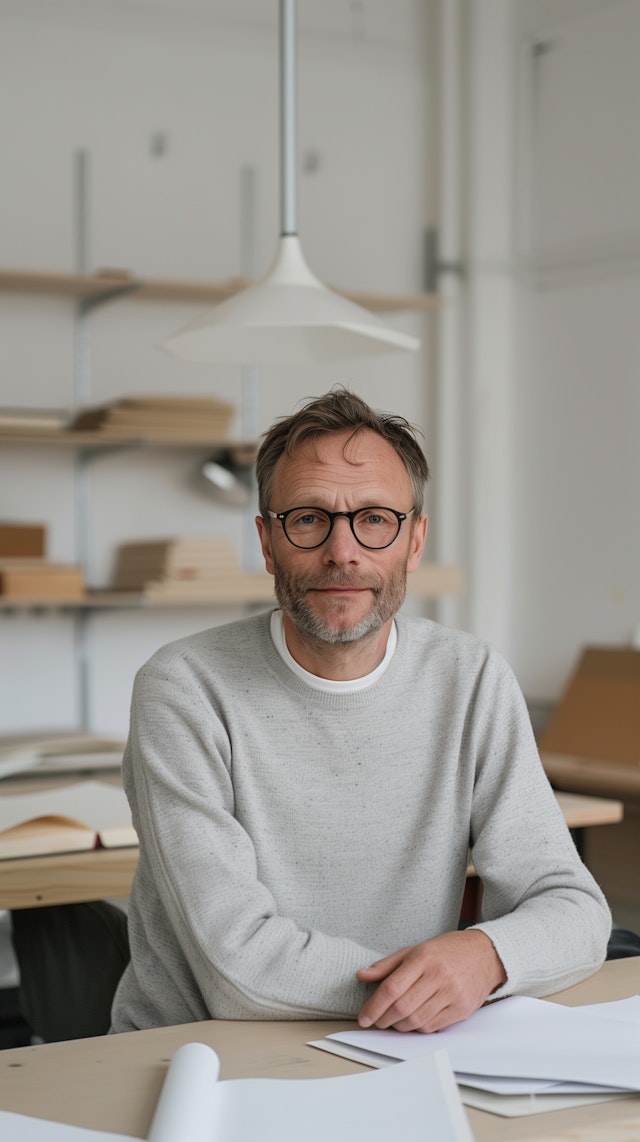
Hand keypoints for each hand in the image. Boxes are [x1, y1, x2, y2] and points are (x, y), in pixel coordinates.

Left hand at [356, 928, 505, 1032]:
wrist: (484, 955)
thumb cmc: (447, 951)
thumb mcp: (415, 950)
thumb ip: (387, 965)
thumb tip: (362, 976)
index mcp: (423, 958)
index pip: (392, 988)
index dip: (374, 1006)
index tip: (363, 1017)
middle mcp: (438, 976)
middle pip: (402, 1008)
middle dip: (383, 1019)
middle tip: (375, 1021)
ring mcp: (452, 994)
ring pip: (416, 1021)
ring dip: (399, 1026)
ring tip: (393, 1020)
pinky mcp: (461, 1009)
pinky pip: (432, 1027)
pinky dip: (417, 1027)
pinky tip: (413, 1020)